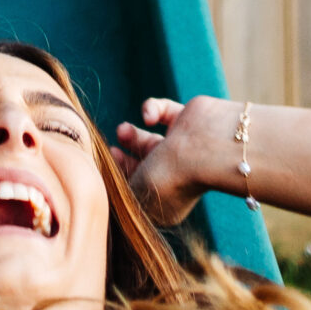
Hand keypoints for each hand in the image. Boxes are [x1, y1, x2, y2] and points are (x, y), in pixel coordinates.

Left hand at [113, 94, 236, 226]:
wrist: (205, 146)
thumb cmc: (169, 176)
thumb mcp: (135, 193)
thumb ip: (119, 190)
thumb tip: (106, 188)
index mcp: (167, 200)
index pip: (140, 190)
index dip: (121, 180)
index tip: (104, 172)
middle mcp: (177, 175)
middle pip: (145, 165)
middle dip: (125, 157)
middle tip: (112, 149)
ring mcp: (184, 148)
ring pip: (152, 140)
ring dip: (133, 134)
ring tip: (122, 130)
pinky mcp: (188, 121)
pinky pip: (164, 111)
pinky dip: (153, 109)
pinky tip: (150, 115)